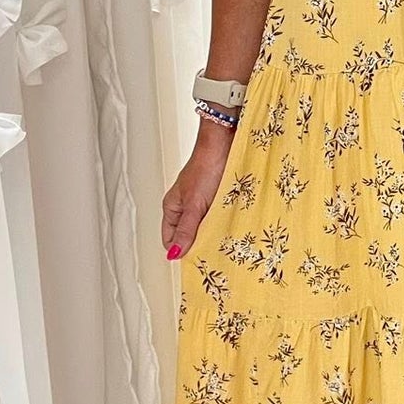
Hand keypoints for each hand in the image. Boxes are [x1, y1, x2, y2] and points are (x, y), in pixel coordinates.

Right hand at [162, 125, 234, 260]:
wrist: (226, 142)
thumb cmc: (206, 167)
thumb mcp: (195, 204)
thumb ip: (186, 230)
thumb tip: (174, 253)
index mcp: (173, 207)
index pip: (170, 239)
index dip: (181, 251)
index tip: (196, 261)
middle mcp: (185, 204)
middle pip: (189, 233)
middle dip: (199, 243)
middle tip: (212, 253)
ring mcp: (202, 199)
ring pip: (205, 225)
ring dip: (214, 231)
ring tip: (223, 239)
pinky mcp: (218, 195)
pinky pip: (219, 215)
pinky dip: (224, 221)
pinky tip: (232, 225)